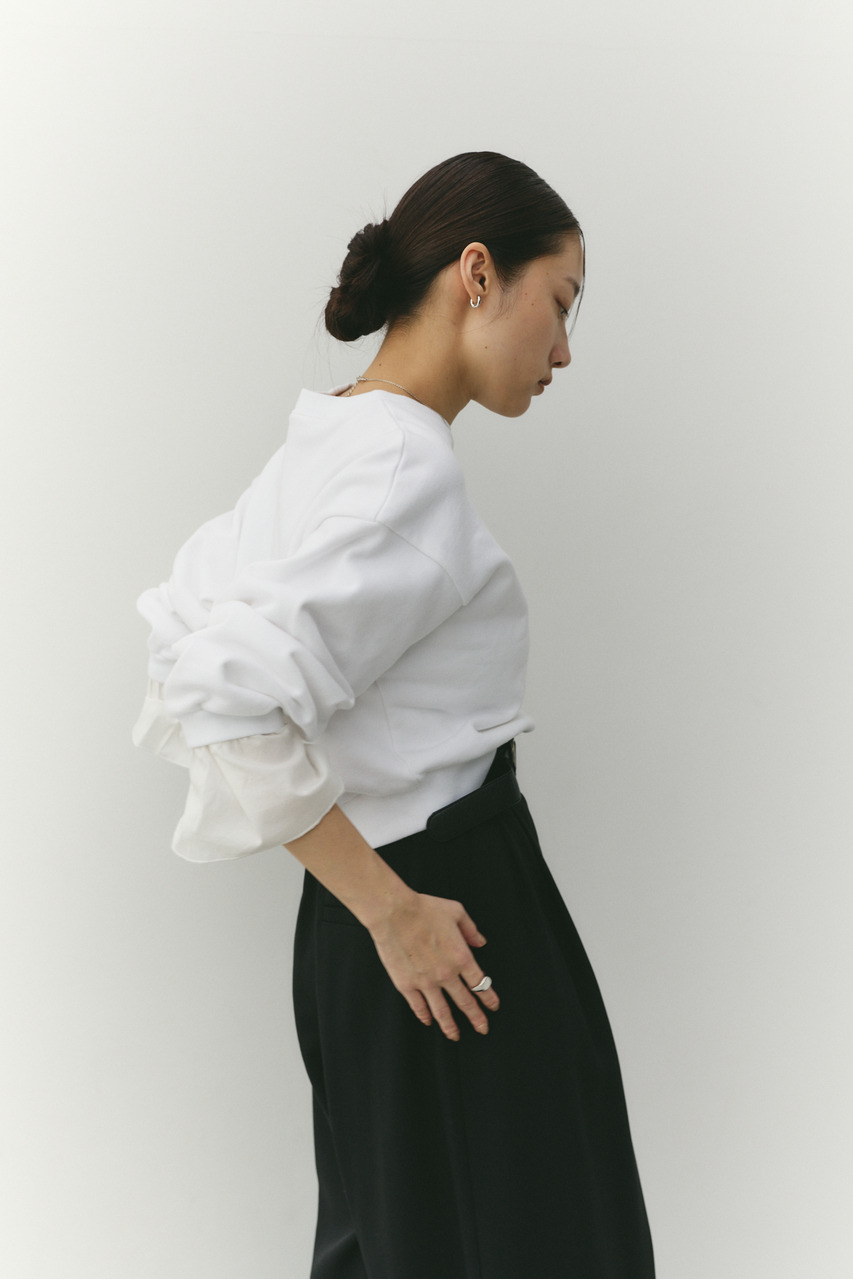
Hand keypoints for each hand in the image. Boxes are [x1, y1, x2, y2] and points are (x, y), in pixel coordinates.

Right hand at [367, 892, 499, 1040]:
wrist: (394, 912)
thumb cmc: (424, 909)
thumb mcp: (456, 912)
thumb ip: (471, 929)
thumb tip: (480, 941)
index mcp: (461, 957)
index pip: (480, 984)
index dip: (488, 998)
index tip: (493, 1006)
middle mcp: (446, 974)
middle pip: (465, 1002)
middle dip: (476, 1017)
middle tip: (483, 1028)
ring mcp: (425, 982)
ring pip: (442, 1011)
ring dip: (450, 1026)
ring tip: (455, 1035)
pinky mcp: (406, 985)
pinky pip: (418, 1006)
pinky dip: (425, 1015)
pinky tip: (428, 1021)